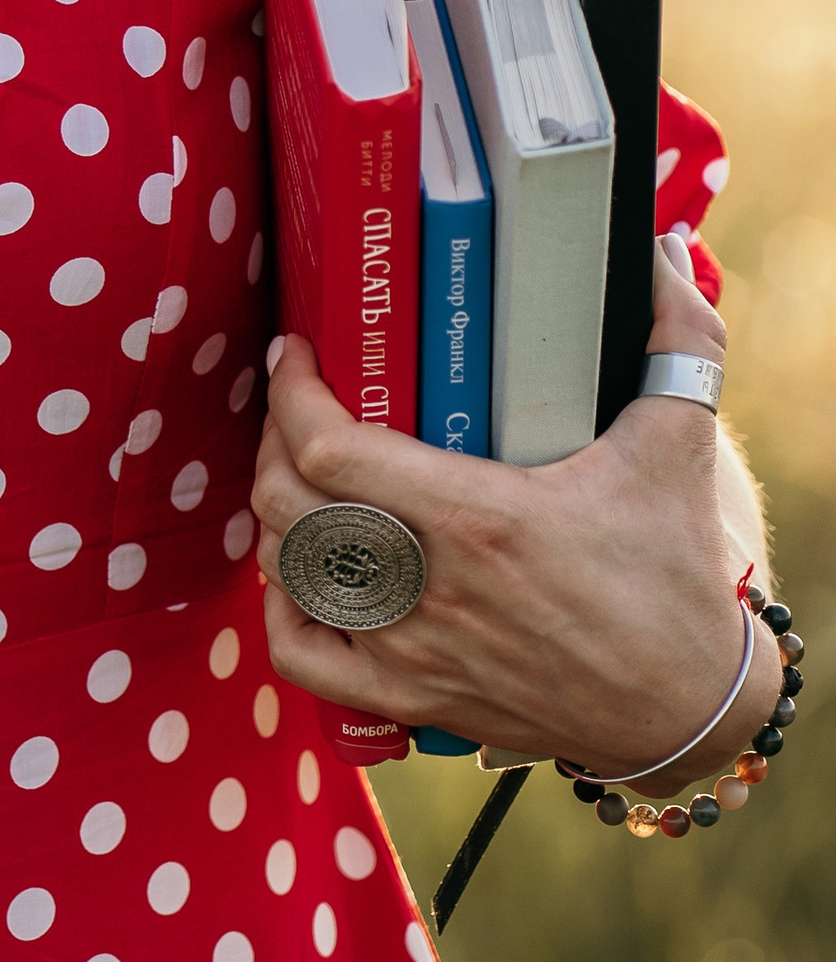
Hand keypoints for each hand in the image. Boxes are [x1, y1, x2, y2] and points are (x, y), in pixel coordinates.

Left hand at [251, 230, 751, 783]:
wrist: (688, 708)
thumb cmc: (674, 576)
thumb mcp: (679, 445)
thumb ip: (676, 340)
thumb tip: (662, 252)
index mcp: (476, 517)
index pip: (331, 447)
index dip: (291, 392)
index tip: (295, 353)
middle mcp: (429, 587)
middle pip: (289, 504)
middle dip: (273, 441)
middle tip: (294, 406)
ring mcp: (412, 651)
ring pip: (287, 573)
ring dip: (276, 515)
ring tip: (298, 474)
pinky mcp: (413, 700)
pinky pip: (303, 661)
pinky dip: (282, 612)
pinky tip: (300, 575)